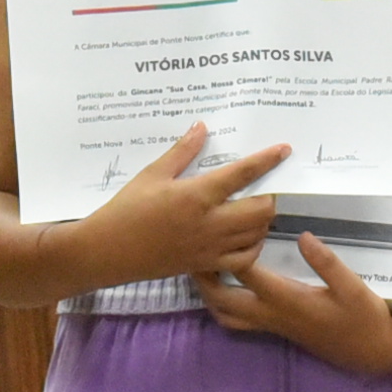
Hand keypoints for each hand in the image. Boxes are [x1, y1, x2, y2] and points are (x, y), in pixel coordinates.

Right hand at [81, 122, 290, 288]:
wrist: (108, 251)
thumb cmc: (126, 209)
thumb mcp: (152, 174)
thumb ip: (182, 151)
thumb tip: (202, 126)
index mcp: (197, 195)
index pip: (243, 174)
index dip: (268, 160)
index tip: (283, 150)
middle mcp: (210, 222)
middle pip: (261, 209)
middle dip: (269, 195)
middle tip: (263, 187)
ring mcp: (211, 247)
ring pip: (257, 235)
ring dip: (263, 220)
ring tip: (255, 208)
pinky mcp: (206, 265)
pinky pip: (244, 261)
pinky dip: (253, 248)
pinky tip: (246, 237)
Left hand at [194, 231, 391, 377]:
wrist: (372, 351)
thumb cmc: (364, 318)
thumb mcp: (353, 287)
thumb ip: (328, 263)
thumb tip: (303, 236)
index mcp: (288, 300)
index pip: (246, 273)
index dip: (231, 248)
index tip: (223, 223)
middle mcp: (272, 314)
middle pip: (222, 299)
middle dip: (203, 276)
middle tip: (194, 247)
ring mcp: (271, 324)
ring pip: (224, 314)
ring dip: (208, 293)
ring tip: (203, 265)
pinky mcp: (275, 328)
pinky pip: (236, 320)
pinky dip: (222, 304)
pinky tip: (225, 284)